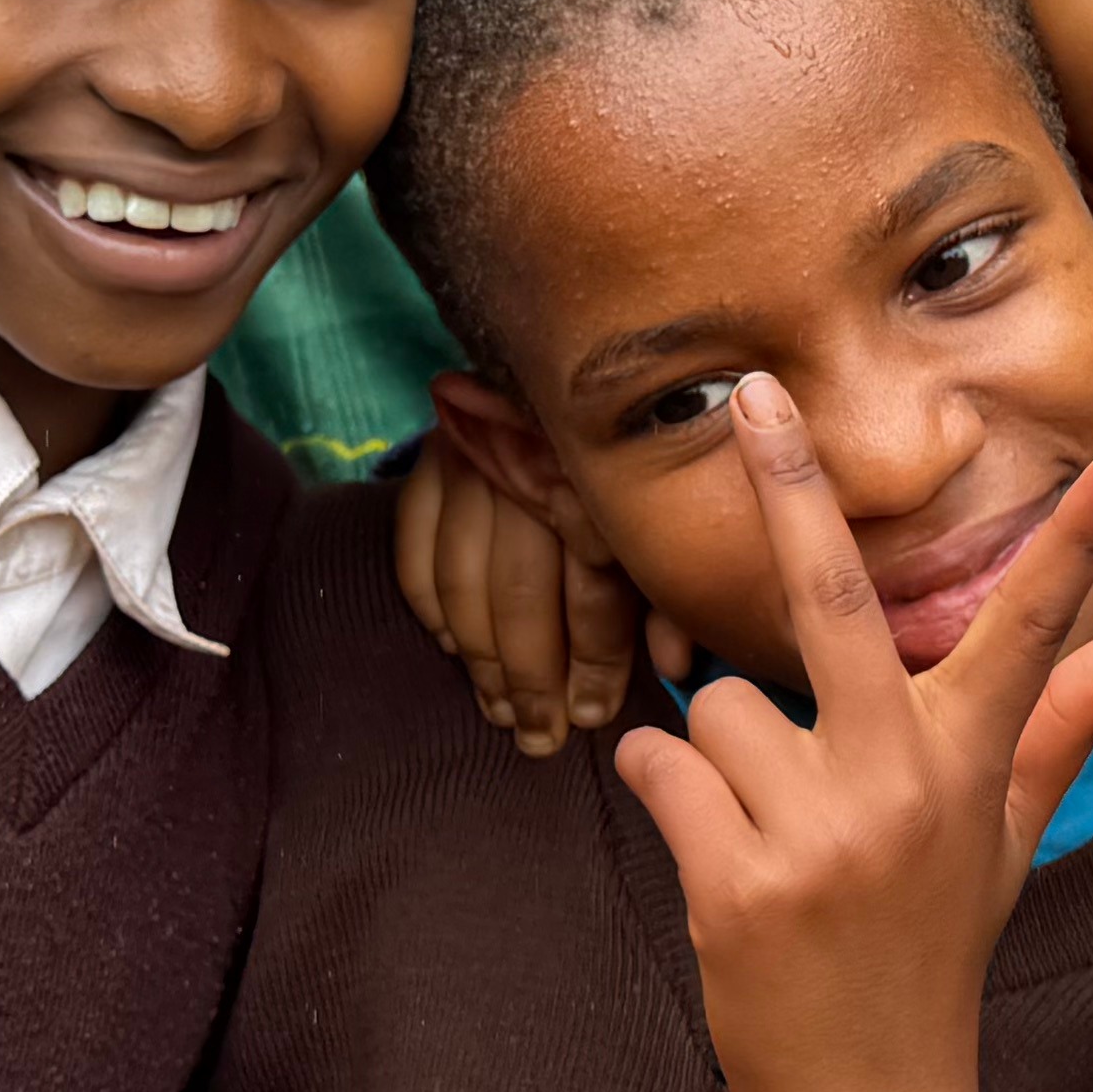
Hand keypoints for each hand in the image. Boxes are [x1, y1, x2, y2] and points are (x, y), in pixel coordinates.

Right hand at [392, 421, 655, 756]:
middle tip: (539, 737)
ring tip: (499, 709)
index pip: (593, 591)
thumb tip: (676, 667)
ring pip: (464, 580)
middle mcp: (534, 469)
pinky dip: (430, 603)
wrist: (580, 354)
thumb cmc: (639, 457)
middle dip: (531, 680)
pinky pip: (415, 544)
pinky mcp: (434, 455)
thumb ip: (672, 590)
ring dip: (479, 658)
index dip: (594, 664)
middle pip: (522, 594)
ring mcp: (475, 459)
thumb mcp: (671, 519)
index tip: (592, 716)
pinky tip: (452, 646)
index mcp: (602, 484)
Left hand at [611, 385, 1092, 1091]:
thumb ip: (1066, 722)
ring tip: (766, 832)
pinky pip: (662, 765)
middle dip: (791, 486)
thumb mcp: (1005, 834)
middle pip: (833, 600)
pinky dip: (665, 791)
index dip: (1076, 545)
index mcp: (968, 765)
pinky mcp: (737, 882)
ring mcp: (819, 835)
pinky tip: (713, 849)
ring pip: (718, 706)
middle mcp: (900, 786)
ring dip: (722, 757)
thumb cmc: (931, 947)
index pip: (1032, 635)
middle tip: (754, 396)